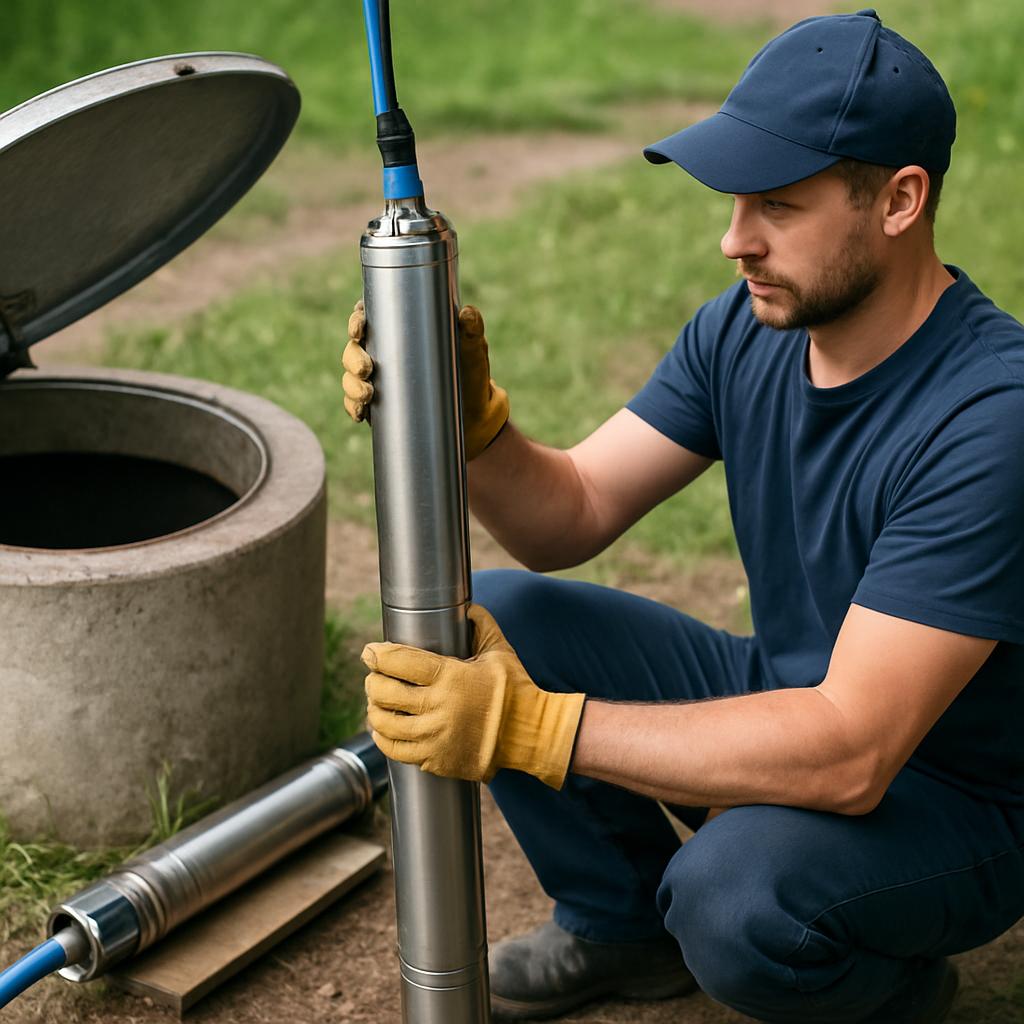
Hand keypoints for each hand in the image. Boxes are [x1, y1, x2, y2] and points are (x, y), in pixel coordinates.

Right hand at [341, 301, 509, 460]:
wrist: (476, 420)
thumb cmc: (472, 378)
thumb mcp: (474, 353)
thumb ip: (473, 332)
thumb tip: (467, 313)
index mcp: (403, 335)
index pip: (372, 319)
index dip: (357, 319)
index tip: (360, 325)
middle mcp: (386, 356)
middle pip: (354, 349)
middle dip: (353, 357)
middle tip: (366, 368)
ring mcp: (380, 382)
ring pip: (351, 378)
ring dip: (352, 385)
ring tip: (368, 394)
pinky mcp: (380, 409)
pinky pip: (356, 406)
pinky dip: (353, 408)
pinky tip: (360, 412)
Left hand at [363, 604, 585, 788]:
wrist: (530, 734)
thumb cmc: (515, 690)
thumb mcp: (500, 651)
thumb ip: (481, 625)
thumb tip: (467, 608)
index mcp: (450, 677)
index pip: (400, 661)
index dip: (378, 655)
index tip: (370, 652)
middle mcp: (438, 707)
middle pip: (385, 692)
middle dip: (373, 681)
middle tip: (374, 677)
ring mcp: (435, 737)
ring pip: (385, 723)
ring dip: (374, 710)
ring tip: (376, 702)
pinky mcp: (435, 760)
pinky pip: (396, 750)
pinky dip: (383, 738)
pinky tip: (383, 729)